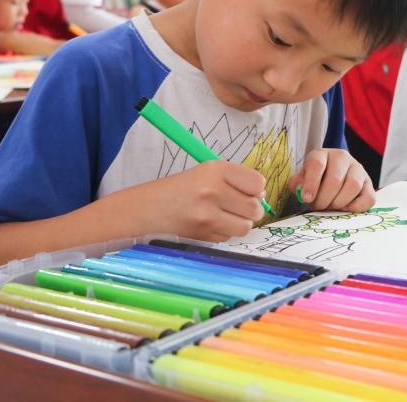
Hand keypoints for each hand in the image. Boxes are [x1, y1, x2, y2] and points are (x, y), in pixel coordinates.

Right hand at [147, 160, 264, 240]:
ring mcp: (206, 215)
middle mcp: (212, 190)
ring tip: (224, 217)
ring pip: (245, 226)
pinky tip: (209, 225)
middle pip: (254, 208)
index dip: (256, 189)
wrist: (145, 209)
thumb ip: (234, 180)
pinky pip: (227, 238)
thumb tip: (261, 196)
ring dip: (238, 224)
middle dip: (251, 210)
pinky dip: (223, 233)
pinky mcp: (201, 234)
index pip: (257, 182)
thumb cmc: (178, 189)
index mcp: (215, 169)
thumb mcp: (205, 173)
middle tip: (237, 207)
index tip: (248, 191)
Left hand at [288, 148, 374, 212]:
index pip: (317, 164)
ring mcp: (358, 169)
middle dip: (324, 199)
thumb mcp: (300, 180)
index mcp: (321, 154)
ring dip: (339, 203)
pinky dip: (356, 207)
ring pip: (353, 186)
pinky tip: (345, 208)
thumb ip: (297, 185)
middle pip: (335, 179)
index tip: (307, 199)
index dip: (311, 183)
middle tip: (318, 207)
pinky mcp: (369, 183)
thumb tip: (303, 193)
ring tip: (331, 207)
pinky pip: (369, 197)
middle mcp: (341, 157)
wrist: (329, 180)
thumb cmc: (313, 181)